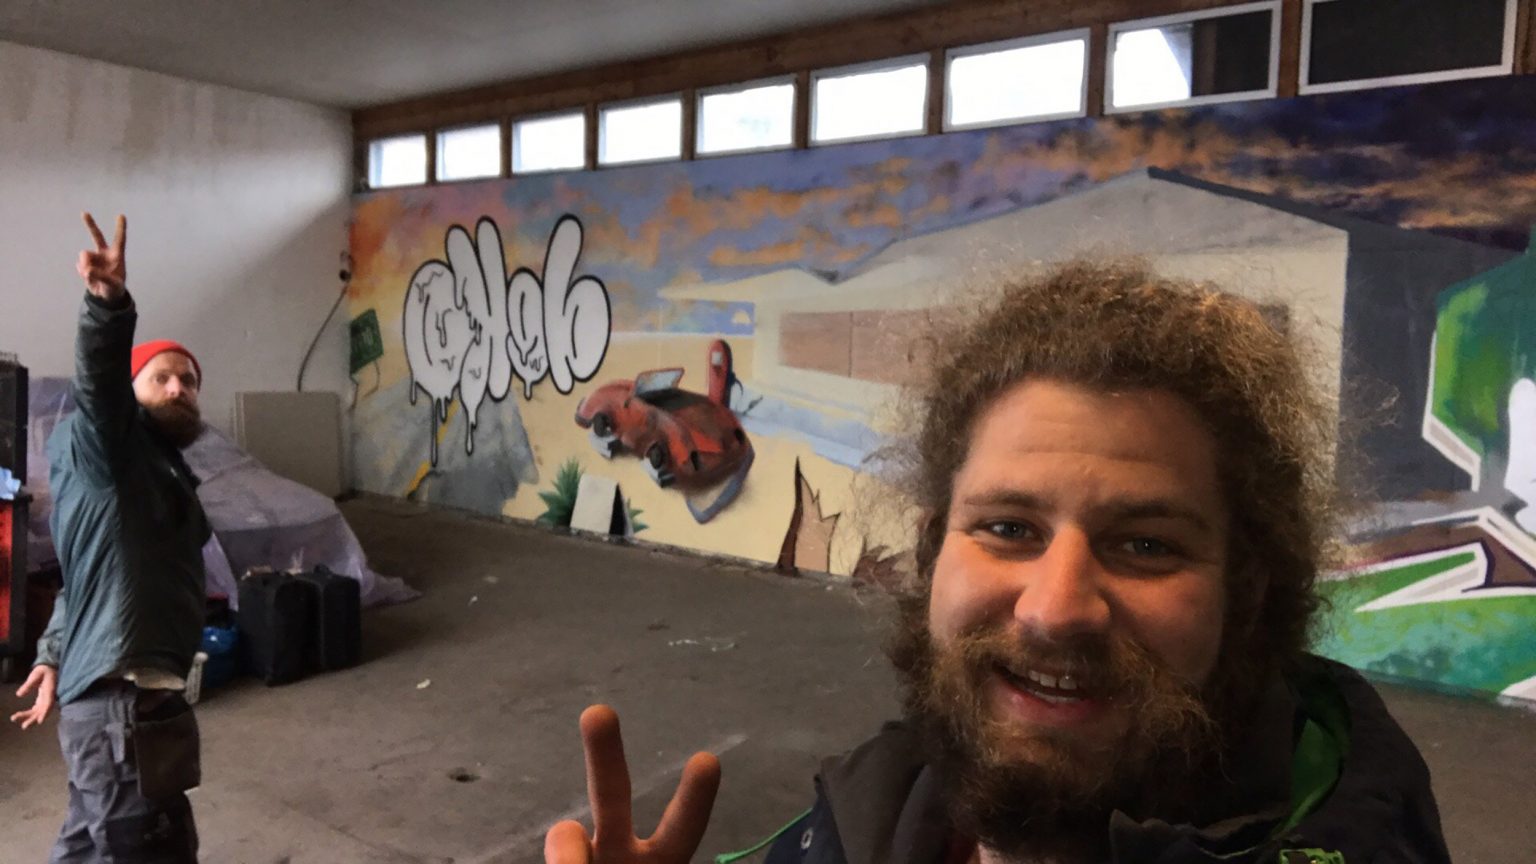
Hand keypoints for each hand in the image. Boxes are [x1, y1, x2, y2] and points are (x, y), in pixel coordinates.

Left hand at [10, 664, 57, 729]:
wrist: (49, 667)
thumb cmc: (43, 670)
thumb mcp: (36, 675)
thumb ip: (28, 684)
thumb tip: (19, 694)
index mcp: (50, 691)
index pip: (48, 704)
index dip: (45, 713)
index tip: (40, 721)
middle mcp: (49, 697)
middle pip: (42, 711)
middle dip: (33, 719)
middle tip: (23, 726)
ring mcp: (45, 699)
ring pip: (38, 711)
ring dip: (29, 717)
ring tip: (16, 720)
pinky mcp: (42, 699)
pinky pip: (36, 709)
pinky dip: (29, 713)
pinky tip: (20, 715)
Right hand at [77, 212, 126, 301]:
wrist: (105, 296)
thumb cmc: (115, 288)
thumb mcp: (113, 284)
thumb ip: (101, 276)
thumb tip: (87, 269)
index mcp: (116, 255)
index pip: (119, 239)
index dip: (120, 228)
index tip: (121, 215)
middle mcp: (104, 253)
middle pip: (97, 236)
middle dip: (90, 224)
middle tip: (84, 213)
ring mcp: (94, 258)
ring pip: (84, 256)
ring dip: (86, 266)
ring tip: (93, 276)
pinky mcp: (85, 264)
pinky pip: (79, 266)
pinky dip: (82, 273)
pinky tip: (89, 278)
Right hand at [545, 705, 721, 863]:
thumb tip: (569, 838)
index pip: (681, 830)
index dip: (692, 800)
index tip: (707, 760)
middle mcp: (619, 858)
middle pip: (610, 798)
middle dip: (604, 757)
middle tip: (598, 712)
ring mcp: (584, 860)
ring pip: (565, 837)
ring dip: (569, 856)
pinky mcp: (560, 857)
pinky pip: (558, 853)